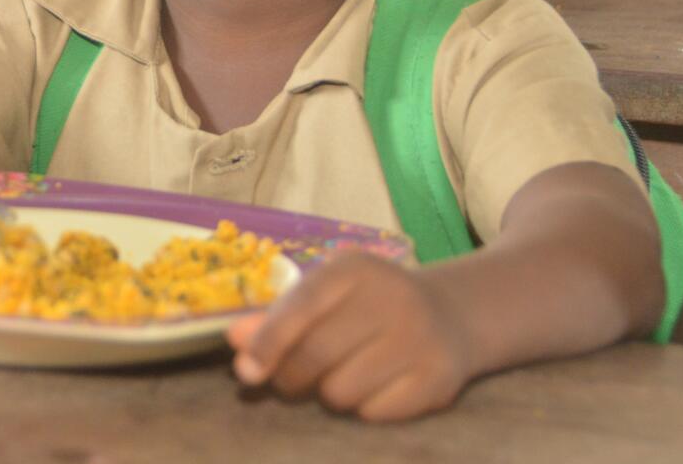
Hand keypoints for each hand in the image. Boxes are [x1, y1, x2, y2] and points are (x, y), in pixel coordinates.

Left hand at [226, 253, 472, 421]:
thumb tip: (234, 339)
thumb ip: (278, 316)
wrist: (449, 315)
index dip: (268, 341)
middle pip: (315, 355)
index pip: (301, 306)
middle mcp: (392, 297)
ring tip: (344, 373)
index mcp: (355, 269)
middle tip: (289, 380)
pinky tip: (379, 384)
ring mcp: (420, 339)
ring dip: (329, 393)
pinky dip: (364, 408)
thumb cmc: (365, 306)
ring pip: (340, 392)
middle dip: (290, 376)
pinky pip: (373, 414)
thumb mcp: (324, 296)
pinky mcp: (438, 379)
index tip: (245, 371)